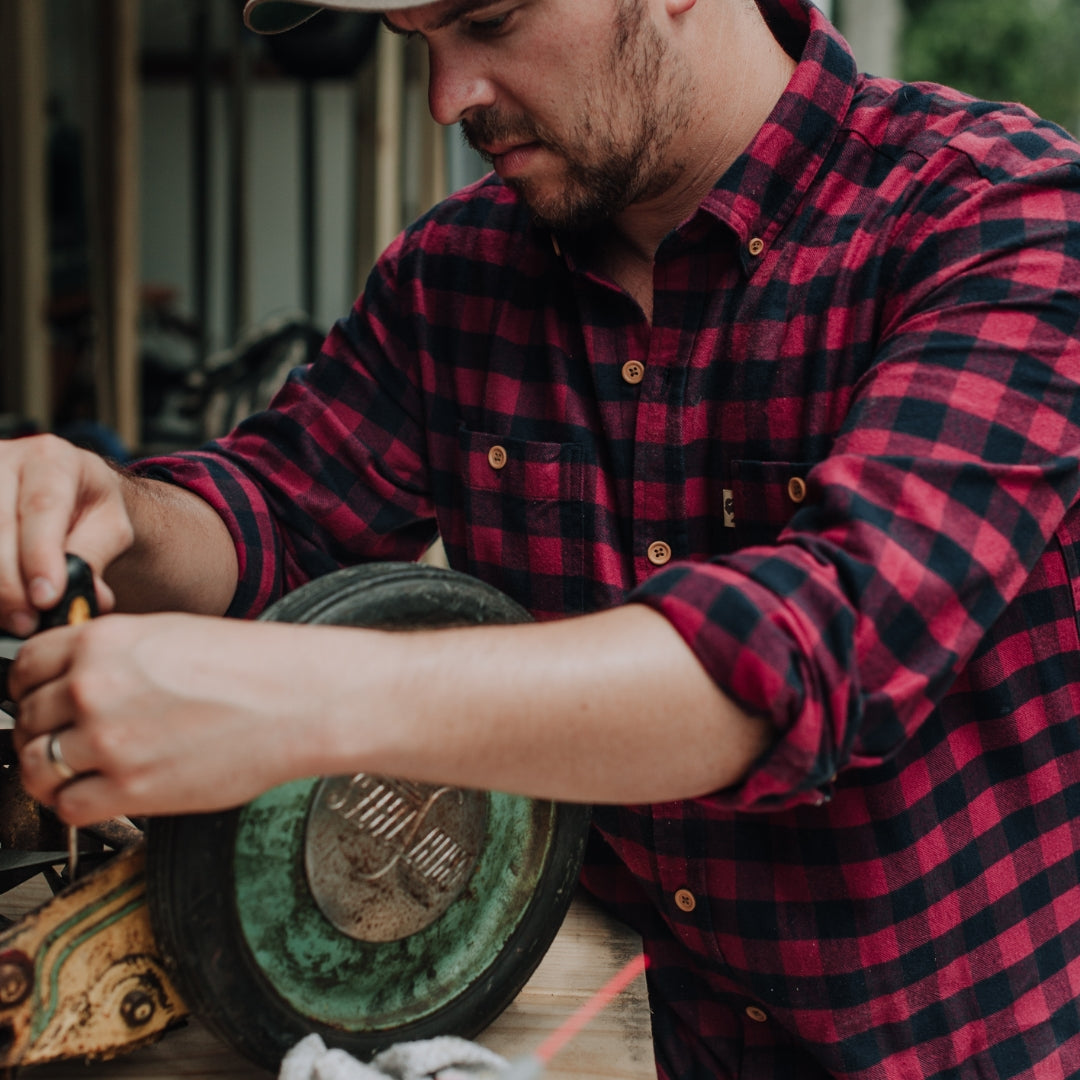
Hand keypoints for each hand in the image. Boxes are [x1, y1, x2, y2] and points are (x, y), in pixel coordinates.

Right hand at [0, 435, 133, 635]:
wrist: (66, 492)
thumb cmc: (88, 509)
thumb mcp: (109, 527)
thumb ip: (95, 558)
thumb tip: (90, 597)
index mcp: (52, 459)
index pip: (43, 506)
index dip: (40, 555)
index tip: (47, 598)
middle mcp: (4, 459)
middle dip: (11, 583)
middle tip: (27, 622)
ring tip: (13, 619)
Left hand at [10, 613, 317, 824]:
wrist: (298, 700)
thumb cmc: (251, 666)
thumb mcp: (170, 634)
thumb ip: (114, 656)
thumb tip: (76, 681)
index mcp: (104, 642)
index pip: (25, 666)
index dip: (29, 687)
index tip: (41, 699)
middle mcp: (95, 688)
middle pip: (26, 717)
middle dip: (41, 730)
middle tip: (66, 739)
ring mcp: (109, 740)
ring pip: (36, 766)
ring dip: (49, 771)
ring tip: (74, 771)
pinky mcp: (131, 788)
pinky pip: (68, 806)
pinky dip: (75, 803)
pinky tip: (99, 793)